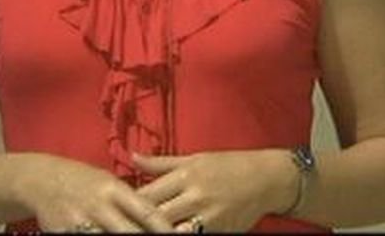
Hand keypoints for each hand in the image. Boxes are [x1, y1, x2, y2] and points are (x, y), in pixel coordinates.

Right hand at [28, 157, 174, 232]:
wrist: (41, 180)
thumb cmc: (82, 180)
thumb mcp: (108, 181)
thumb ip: (131, 199)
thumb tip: (160, 217)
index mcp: (114, 189)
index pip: (146, 212)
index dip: (166, 228)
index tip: (182, 234)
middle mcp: (99, 206)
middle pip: (131, 233)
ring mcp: (81, 222)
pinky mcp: (65, 234)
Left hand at [133, 149, 296, 232]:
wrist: (267, 179)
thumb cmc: (230, 165)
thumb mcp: (195, 158)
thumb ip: (161, 163)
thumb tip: (132, 157)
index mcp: (186, 175)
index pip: (146, 195)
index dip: (129, 205)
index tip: (117, 210)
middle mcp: (195, 196)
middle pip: (154, 216)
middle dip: (137, 223)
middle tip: (122, 226)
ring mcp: (208, 217)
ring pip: (172, 232)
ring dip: (158, 232)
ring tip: (145, 232)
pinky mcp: (219, 232)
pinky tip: (172, 233)